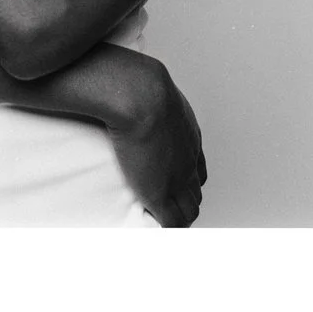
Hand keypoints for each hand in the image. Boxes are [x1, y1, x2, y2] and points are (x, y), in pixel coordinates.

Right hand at [104, 56, 206, 226]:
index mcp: (188, 136)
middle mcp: (188, 159)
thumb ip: (140, 91)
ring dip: (177, 218)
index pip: (196, 168)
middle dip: (184, 201)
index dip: (185, 180)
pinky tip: (156, 232)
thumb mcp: (147, 86)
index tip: (174, 185)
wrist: (138, 95)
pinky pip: (172, 223)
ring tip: (161, 224)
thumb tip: (116, 79)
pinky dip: (167, 231)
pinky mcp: (160, 194)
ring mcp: (176, 178)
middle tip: (167, 209)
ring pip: (189, 210)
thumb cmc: (134, 85)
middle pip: (194, 190)